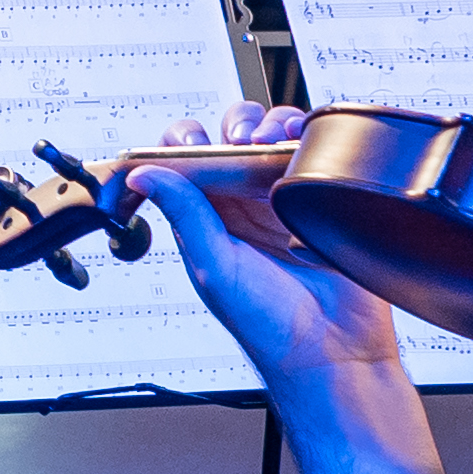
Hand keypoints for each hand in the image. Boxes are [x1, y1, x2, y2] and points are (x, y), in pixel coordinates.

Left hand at [129, 117, 404, 385]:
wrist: (332, 348)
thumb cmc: (269, 323)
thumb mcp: (214, 265)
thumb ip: (184, 215)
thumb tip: (141, 175)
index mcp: (207, 218)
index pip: (184, 162)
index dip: (183, 144)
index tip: (190, 146)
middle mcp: (242, 203)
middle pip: (230, 136)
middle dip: (234, 125)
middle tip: (240, 142)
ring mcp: (283, 198)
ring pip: (272, 136)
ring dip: (270, 126)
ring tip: (271, 143)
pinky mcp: (320, 197)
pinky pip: (311, 151)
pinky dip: (306, 136)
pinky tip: (301, 144)